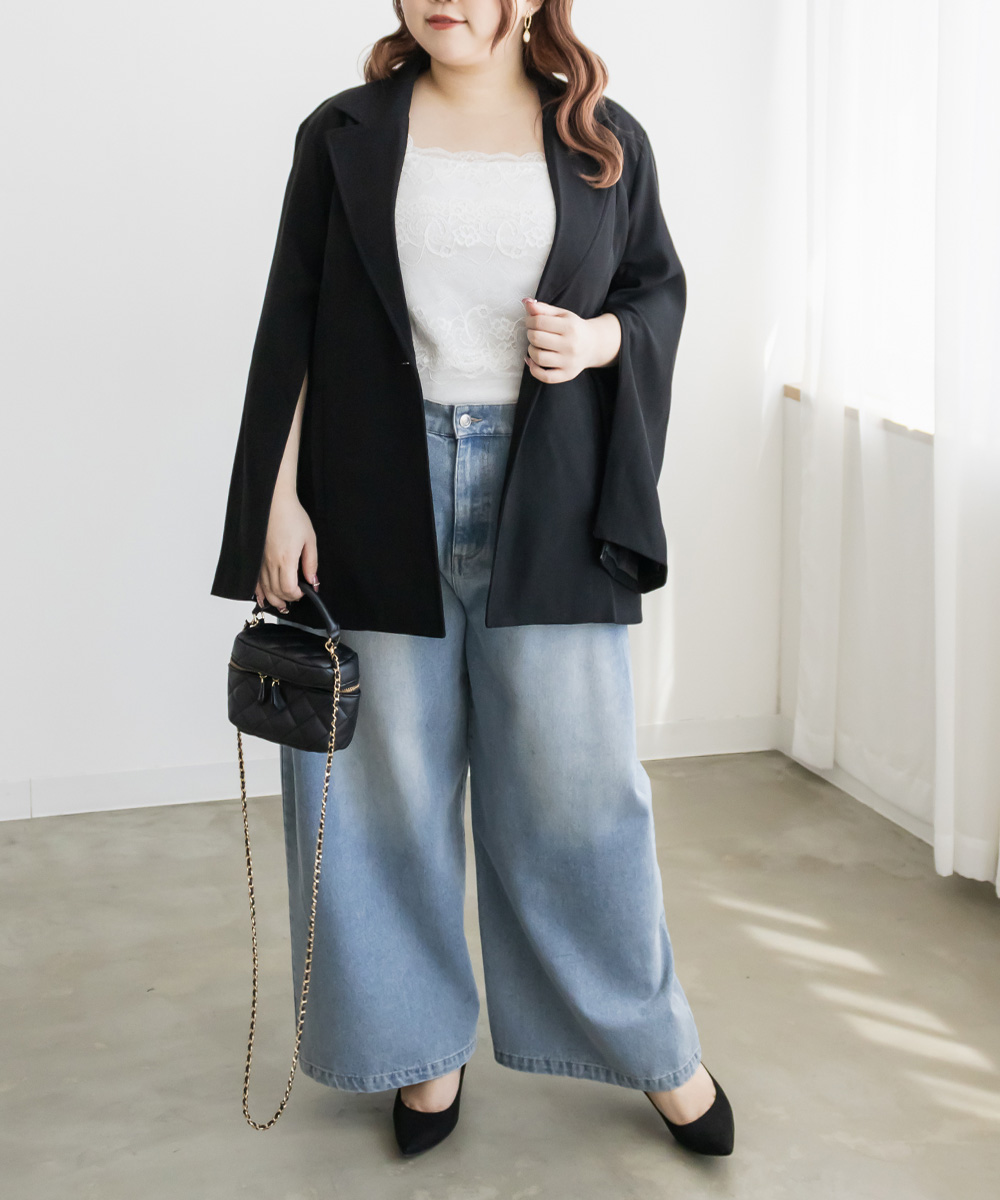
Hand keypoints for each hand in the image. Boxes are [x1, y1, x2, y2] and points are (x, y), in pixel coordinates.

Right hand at [255, 493, 319, 612]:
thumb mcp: (310, 539)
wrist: (274, 503)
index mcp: (286, 559)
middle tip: (296, 597)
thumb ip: (311, 563)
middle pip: (276, 592)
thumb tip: (313, 581)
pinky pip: (254, 581)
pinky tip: (263, 599)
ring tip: (282, 605)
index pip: (289, 589)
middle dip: (288, 599)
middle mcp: (270, 563)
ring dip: (274, 600)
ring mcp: (260, 561)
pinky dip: (259, 592)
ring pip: (265, 589)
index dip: (298, 595)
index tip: (305, 591)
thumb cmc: (292, 517)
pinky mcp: (255, 558)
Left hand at [521, 298, 620, 382]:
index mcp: (570, 327)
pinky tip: (534, 361)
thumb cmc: (573, 328)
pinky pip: (545, 377)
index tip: (530, 322)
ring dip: (531, 350)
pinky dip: (534, 369)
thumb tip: (525, 302)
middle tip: (534, 333)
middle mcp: (571, 345)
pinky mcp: (567, 375)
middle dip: (530, 334)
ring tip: (536, 346)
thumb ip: (543, 309)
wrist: (593, 345)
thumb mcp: (561, 315)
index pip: (539, 322)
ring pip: (538, 358)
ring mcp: (569, 362)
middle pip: (536, 339)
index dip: (529, 320)